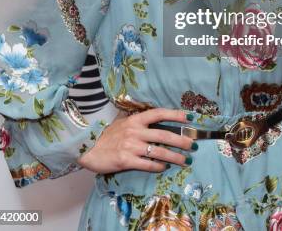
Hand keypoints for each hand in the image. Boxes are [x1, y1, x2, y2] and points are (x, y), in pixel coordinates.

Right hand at [76, 108, 194, 173]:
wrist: (88, 148)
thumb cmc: (107, 136)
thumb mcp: (122, 123)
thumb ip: (137, 121)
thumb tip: (155, 119)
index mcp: (135, 119)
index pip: (158, 113)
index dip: (175, 114)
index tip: (189, 117)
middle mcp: (135, 131)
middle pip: (164, 134)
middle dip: (182, 140)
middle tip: (193, 145)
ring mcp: (131, 146)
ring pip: (159, 151)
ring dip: (175, 157)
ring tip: (186, 160)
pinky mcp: (126, 161)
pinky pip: (147, 164)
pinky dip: (158, 166)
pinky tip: (164, 167)